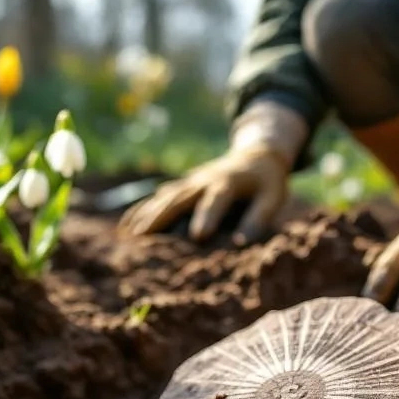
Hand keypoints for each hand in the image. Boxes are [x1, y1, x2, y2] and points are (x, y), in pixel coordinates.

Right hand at [119, 145, 290, 242]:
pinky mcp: (181, 186)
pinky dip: (141, 210)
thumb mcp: (273, 198)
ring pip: (163, 198)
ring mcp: (189, 182)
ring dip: (146, 215)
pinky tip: (126, 227)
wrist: (256, 154)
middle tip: (144, 238)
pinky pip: (158, 198)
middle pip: (179, 198)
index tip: (197, 237)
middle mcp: (203, 180)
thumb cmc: (266, 182)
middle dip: (161, 217)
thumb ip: (258, 219)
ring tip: (129, 237)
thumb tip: (241, 244)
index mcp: (228, 182)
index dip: (207, 216)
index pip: (216, 200)